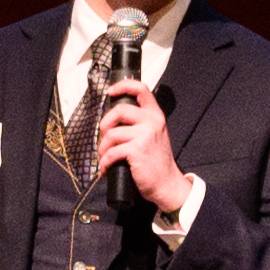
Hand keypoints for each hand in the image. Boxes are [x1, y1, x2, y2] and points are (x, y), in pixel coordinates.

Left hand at [98, 77, 194, 226]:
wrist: (166, 183)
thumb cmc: (156, 161)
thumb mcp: (154, 135)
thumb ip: (142, 123)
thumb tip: (114, 118)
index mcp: (156, 116)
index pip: (141, 90)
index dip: (123, 86)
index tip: (110, 91)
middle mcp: (152, 121)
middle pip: (119, 110)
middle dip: (105, 124)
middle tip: (104, 137)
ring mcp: (145, 135)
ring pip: (111, 134)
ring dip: (103, 148)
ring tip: (105, 157)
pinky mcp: (136, 150)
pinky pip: (111, 152)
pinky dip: (104, 162)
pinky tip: (105, 169)